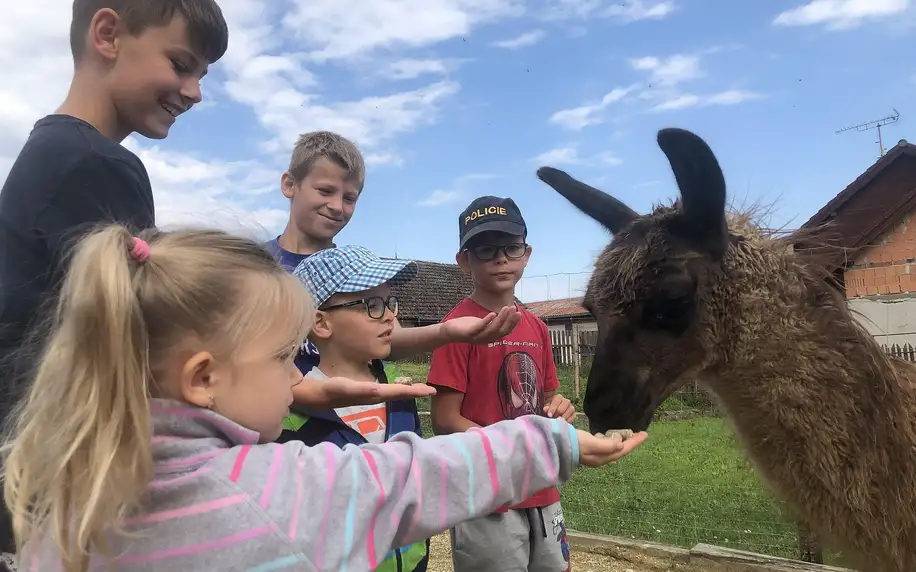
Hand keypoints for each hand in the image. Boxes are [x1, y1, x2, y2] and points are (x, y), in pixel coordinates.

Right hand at [297, 376, 436, 408]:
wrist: (319, 396)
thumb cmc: (332, 389)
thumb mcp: (346, 387)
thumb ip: (362, 389)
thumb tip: (379, 389)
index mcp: (374, 394)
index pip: (399, 393)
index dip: (415, 391)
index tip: (432, 391)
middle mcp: (376, 396)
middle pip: (401, 395)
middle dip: (417, 392)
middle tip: (433, 390)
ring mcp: (372, 396)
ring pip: (395, 393)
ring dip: (409, 391)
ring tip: (422, 388)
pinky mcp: (367, 393)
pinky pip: (388, 391)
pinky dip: (398, 389)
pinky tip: (401, 387)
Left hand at [442, 306, 520, 344]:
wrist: (449, 331)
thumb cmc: (467, 327)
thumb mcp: (483, 324)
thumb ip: (493, 322)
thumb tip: (505, 313)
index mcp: (490, 337)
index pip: (505, 331)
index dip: (513, 323)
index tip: (518, 313)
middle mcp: (486, 339)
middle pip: (502, 331)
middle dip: (510, 321)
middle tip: (516, 311)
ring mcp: (478, 337)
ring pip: (493, 329)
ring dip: (501, 319)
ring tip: (506, 308)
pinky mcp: (469, 333)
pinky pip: (480, 327)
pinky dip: (487, 320)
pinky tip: (493, 313)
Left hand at [544, 393, 575, 422]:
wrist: (554, 415)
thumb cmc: (549, 409)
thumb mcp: (546, 407)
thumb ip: (546, 407)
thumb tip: (545, 409)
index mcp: (558, 397)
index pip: (556, 401)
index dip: (553, 408)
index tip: (549, 415)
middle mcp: (566, 401)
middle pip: (564, 405)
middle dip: (558, 413)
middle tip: (554, 418)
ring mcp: (571, 407)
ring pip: (570, 410)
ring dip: (564, 417)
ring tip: (558, 421)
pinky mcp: (574, 414)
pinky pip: (573, 417)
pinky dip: (568, 420)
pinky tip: (563, 424)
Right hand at [576, 430, 647, 467]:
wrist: (559, 446)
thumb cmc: (575, 443)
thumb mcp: (591, 443)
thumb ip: (606, 445)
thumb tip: (620, 446)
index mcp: (604, 457)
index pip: (623, 450)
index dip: (635, 442)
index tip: (645, 434)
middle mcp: (602, 458)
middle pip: (621, 451)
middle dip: (631, 443)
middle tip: (640, 434)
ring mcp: (596, 455)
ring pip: (615, 449)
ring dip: (624, 442)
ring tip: (630, 435)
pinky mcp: (591, 450)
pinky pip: (608, 446)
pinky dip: (615, 441)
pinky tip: (614, 438)